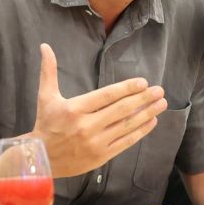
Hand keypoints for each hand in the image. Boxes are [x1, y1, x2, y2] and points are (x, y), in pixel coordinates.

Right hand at [31, 43, 166, 177]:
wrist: (42, 159)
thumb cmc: (46, 123)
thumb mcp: (45, 96)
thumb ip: (48, 71)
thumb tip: (44, 46)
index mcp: (75, 108)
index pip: (107, 95)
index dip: (127, 88)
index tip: (143, 82)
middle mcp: (87, 126)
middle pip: (121, 110)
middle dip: (143, 99)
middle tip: (159, 91)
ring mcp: (96, 142)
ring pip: (126, 126)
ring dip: (147, 114)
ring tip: (161, 104)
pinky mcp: (102, 156)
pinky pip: (125, 142)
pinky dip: (140, 131)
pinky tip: (152, 121)